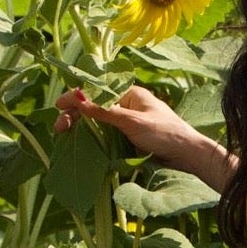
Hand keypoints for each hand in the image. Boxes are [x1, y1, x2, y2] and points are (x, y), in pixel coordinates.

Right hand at [54, 81, 224, 180]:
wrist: (188, 156)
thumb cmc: (165, 133)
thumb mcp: (132, 121)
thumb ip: (105, 112)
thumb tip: (78, 99)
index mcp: (129, 93)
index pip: (97, 92)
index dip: (76, 97)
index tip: (59, 106)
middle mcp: (125, 105)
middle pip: (93, 107)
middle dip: (74, 115)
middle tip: (58, 128)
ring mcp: (125, 122)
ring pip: (96, 122)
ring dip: (79, 127)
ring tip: (63, 134)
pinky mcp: (126, 138)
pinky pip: (104, 135)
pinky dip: (90, 137)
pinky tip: (78, 142)